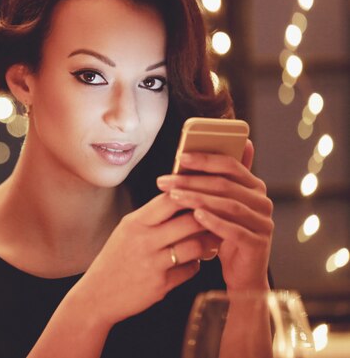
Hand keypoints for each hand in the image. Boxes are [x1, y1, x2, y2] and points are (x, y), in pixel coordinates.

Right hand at [74, 192, 216, 325]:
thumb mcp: (126, 231)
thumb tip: (182, 201)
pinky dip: (196, 265)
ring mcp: (153, 263)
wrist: (98, 295)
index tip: (203, 196)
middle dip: (209, 220)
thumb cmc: (115, 259)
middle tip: (218, 219)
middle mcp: (144, 240)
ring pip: (195, 246)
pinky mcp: (161, 285)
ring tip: (212, 240)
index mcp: (134, 223)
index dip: (191, 195)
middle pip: (190, 221)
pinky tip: (193, 262)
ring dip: (208, 243)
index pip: (170, 199)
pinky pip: (191, 270)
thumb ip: (151, 217)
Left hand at [156, 140, 273, 290]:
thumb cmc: (225, 236)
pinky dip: (214, 222)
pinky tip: (195, 216)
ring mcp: (263, 223)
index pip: (231, 165)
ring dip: (198, 199)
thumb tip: (190, 153)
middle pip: (225, 185)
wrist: (243, 275)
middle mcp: (263, 202)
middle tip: (165, 181)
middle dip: (191, 181)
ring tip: (173, 196)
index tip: (179, 157)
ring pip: (228, 206)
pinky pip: (234, 230)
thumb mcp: (218, 207)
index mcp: (254, 187)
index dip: (205, 159)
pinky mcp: (258, 244)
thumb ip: (211, 183)